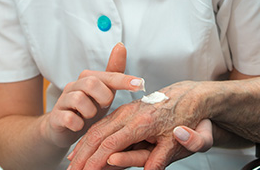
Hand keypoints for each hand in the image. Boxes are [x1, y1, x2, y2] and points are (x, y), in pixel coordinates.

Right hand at [43, 43, 144, 147]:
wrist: (64, 129)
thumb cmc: (89, 107)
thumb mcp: (105, 91)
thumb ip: (114, 73)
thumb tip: (121, 45)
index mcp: (88, 78)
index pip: (109, 75)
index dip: (124, 80)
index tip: (140, 84)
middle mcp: (74, 86)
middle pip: (91, 82)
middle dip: (104, 96)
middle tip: (106, 105)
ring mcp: (63, 101)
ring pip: (78, 98)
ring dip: (90, 111)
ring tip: (92, 116)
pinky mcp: (55, 117)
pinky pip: (67, 117)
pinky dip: (77, 123)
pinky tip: (80, 126)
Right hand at [67, 80, 206, 169]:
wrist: (189, 96)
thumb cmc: (185, 118)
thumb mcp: (178, 142)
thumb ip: (162, 158)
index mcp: (141, 123)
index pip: (111, 145)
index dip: (95, 163)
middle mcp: (129, 114)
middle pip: (97, 136)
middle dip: (82, 157)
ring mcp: (125, 111)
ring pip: (96, 129)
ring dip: (81, 148)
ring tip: (71, 165)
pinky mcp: (125, 110)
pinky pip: (101, 124)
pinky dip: (87, 138)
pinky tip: (80, 149)